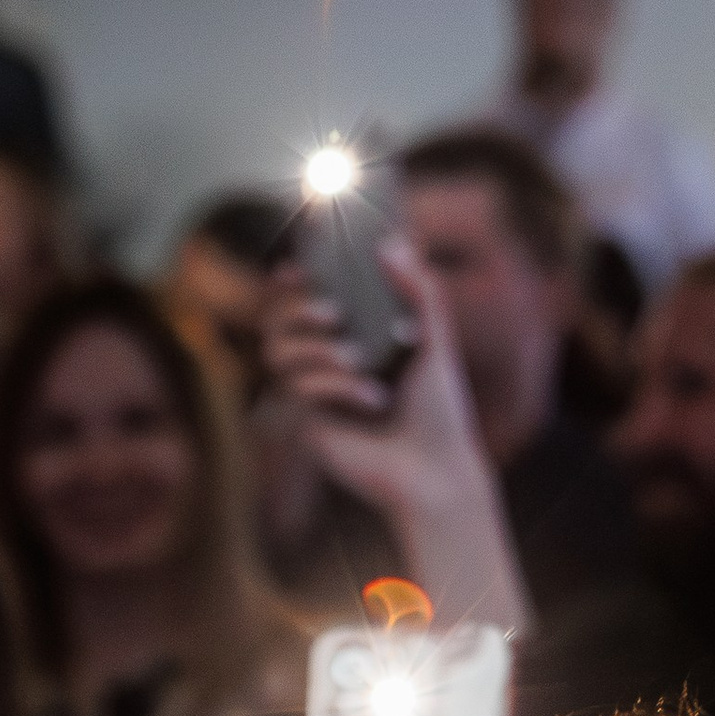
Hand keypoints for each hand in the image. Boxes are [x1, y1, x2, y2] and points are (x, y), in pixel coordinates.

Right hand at [259, 237, 491, 536]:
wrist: (438, 470)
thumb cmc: (440, 412)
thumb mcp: (436, 340)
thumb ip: (421, 291)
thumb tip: (390, 245)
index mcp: (349, 340)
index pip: (301, 302)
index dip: (288, 282)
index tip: (295, 267)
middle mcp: (324, 367)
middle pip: (274, 322)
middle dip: (294, 309)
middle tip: (333, 314)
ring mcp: (311, 398)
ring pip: (278, 353)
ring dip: (317, 349)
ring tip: (358, 361)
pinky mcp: (306, 427)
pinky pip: (299, 388)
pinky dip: (337, 386)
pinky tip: (373, 400)